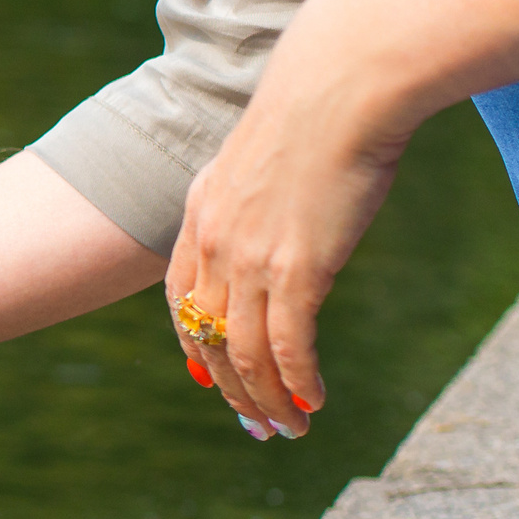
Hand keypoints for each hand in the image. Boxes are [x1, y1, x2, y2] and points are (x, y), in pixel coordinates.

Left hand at [167, 27, 405, 440]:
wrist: (337, 87)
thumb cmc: (315, 110)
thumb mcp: (264, 155)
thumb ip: (257, 195)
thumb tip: (278, 216)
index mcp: (199, 214)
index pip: (181, 298)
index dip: (194, 343)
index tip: (207, 376)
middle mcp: (214, 243)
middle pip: (210, 336)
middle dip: (231, 389)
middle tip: (255, 427)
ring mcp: (251, 258)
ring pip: (246, 352)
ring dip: (267, 399)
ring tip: (288, 431)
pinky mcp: (297, 268)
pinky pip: (288, 345)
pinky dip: (297, 380)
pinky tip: (313, 402)